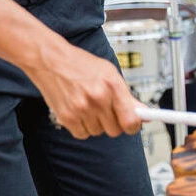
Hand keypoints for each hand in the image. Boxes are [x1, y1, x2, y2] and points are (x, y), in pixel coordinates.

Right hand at [27, 40, 141, 138]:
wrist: (51, 61)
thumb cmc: (81, 64)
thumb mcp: (109, 73)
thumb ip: (127, 96)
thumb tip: (144, 114)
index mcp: (112, 84)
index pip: (130, 120)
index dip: (134, 126)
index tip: (133, 125)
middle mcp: (98, 97)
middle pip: (115, 130)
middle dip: (114, 123)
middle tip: (107, 111)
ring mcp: (81, 109)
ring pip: (99, 132)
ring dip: (97, 124)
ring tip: (90, 106)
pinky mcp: (66, 117)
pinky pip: (82, 135)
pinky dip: (83, 127)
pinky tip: (80, 112)